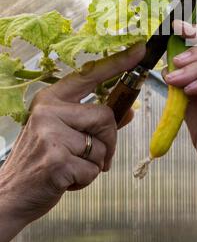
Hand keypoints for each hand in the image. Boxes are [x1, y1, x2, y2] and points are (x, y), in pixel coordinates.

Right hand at [0, 43, 144, 241]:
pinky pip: (94, 168)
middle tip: (95, 156)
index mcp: (51, 99)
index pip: (90, 74)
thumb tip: (129, 112)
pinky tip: (67, 179)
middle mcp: (49, 111)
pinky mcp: (57, 160)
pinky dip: (87, 179)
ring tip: (74, 167)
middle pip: (105, 115)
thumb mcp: (63, 133)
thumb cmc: (40, 160)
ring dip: (97, 163)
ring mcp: (51, 135)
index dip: (117, 62)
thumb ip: (96, 121)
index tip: (139, 49)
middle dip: (109, 141)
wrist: (10, 192)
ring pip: (102, 145)